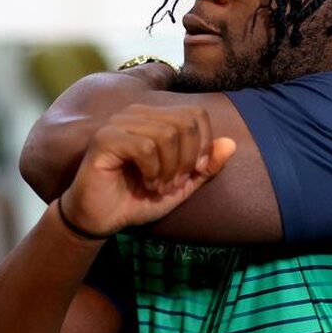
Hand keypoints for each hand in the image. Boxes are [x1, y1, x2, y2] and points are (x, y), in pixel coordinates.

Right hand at [60, 104, 235, 236]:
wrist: (100, 219)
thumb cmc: (137, 198)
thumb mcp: (181, 186)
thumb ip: (206, 167)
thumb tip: (231, 144)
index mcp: (155, 118)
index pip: (195, 114)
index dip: (203, 145)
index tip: (194, 173)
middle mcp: (137, 113)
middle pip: (184, 123)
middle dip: (187, 159)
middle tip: (174, 183)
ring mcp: (119, 123)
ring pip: (166, 134)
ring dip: (169, 169)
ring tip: (159, 186)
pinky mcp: (105, 139)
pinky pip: (144, 146)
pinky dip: (152, 170)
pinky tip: (146, 183)